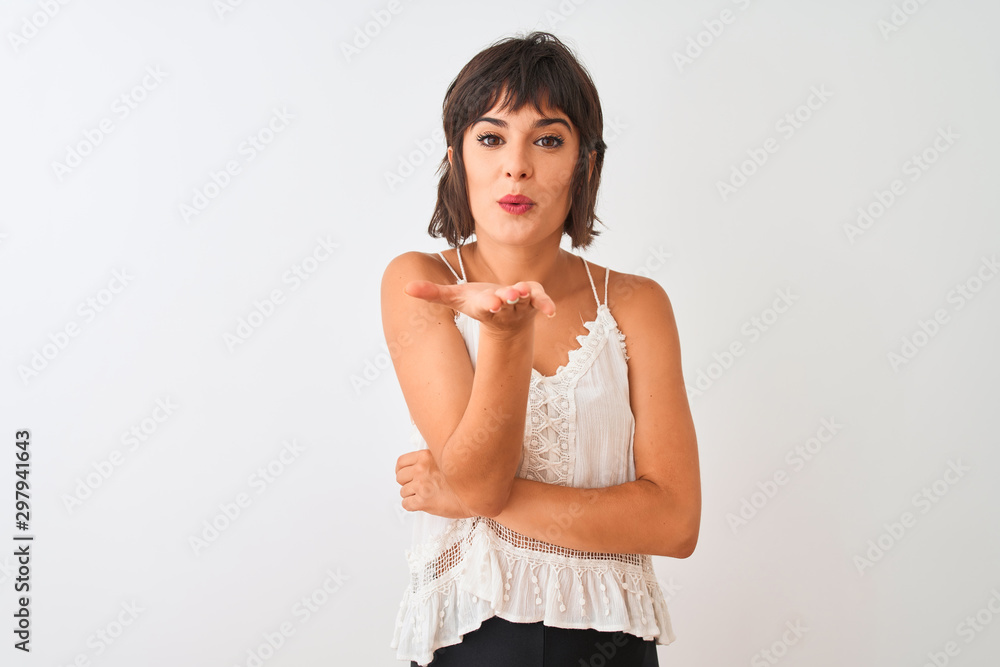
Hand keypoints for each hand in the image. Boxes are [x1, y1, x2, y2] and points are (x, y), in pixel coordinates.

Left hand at [396, 449, 477, 518]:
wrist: (477, 494)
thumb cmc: (466, 479)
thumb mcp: (447, 459)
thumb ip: (431, 460)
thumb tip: (419, 465)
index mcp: (426, 456)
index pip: (401, 462)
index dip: (401, 470)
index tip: (404, 474)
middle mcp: (421, 469)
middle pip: (399, 477)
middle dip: (407, 483)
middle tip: (416, 486)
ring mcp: (421, 485)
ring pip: (403, 492)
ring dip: (411, 495)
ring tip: (424, 496)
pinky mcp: (423, 502)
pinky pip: (406, 504)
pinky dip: (412, 505)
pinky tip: (422, 504)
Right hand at [404, 279, 555, 336]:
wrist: (506, 321)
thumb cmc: (478, 305)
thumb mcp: (455, 298)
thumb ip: (433, 293)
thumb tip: (406, 288)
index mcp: (486, 305)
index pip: (487, 304)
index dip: (490, 303)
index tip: (492, 302)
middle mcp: (505, 306)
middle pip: (507, 302)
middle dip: (508, 298)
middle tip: (508, 295)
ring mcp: (521, 303)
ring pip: (525, 299)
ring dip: (526, 296)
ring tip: (524, 290)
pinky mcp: (534, 298)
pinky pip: (542, 301)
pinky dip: (546, 304)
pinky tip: (551, 311)